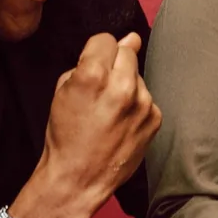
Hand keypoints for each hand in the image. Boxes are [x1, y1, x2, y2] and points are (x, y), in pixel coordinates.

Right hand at [11, 32, 162, 217]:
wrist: (79, 178)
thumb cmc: (65, 135)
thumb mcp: (63, 91)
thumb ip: (89, 61)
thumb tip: (128, 39)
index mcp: (93, 75)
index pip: (106, 39)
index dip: (96, 52)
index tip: (91, 65)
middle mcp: (123, 86)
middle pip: (127, 52)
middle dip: (114, 63)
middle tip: (101, 87)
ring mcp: (143, 104)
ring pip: (138, 76)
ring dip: (126, 85)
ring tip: (109, 110)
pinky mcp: (155, 119)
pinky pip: (147, 98)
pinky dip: (136, 105)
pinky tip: (121, 122)